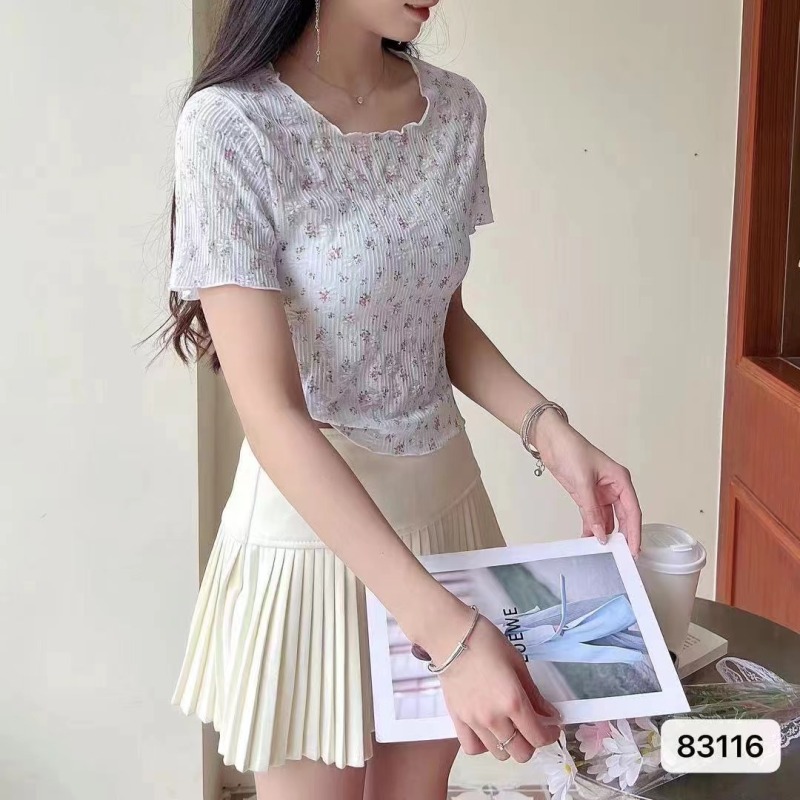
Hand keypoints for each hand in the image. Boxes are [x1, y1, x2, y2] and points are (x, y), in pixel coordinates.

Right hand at [424, 604, 561, 761]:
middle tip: (531, 726)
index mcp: (513, 701)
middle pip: (521, 752)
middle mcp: (494, 718)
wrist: (450, 636)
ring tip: (509, 727)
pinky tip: (487, 732)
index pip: (538, 737)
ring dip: (510, 745)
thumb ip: (534, 694)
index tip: (551, 728)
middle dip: (532, 743)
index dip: (549, 736)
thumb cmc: (487, 642)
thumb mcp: (517, 663)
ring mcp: (474, 722)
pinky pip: (472, 748)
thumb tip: (551, 714)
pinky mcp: (457, 720)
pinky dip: (484, 746)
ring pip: (499, 753)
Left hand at [536, 411, 641, 555]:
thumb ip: (591, 510)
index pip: (632, 510)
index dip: (634, 531)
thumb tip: (600, 533)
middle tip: (623, 555)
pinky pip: (593, 516)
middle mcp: (614, 488)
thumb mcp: (582, 481)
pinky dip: (592, 527)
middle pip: (623, 517)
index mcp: (620, 480)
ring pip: (608, 519)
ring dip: (606, 533)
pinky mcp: (587, 496)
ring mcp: (600, 493)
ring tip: (605, 551)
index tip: (634, 549)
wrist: (551, 441)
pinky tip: (590, 539)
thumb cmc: (571, 450)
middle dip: (623, 536)